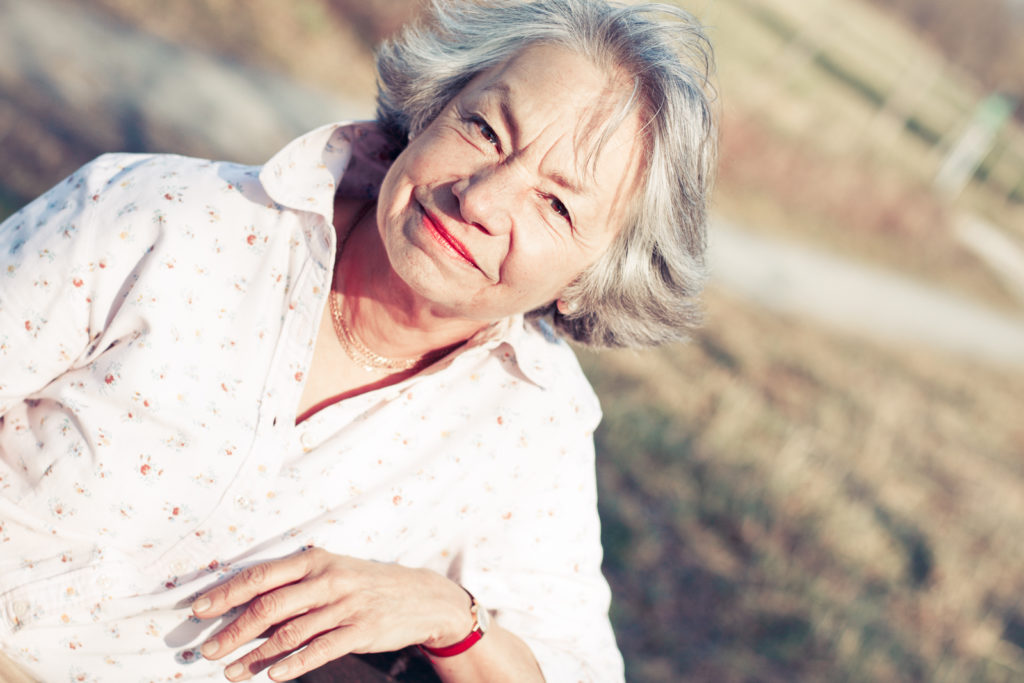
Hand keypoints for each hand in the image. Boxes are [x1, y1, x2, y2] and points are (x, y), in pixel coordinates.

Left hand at [192, 547, 472, 681]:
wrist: (421, 596)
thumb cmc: (366, 585)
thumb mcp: (333, 573)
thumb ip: (294, 586)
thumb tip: (245, 606)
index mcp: (315, 560)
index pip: (261, 576)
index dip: (227, 593)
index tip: (198, 610)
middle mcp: (328, 579)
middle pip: (269, 606)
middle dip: (233, 630)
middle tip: (208, 650)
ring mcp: (346, 605)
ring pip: (290, 633)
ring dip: (255, 655)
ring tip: (232, 671)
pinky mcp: (361, 630)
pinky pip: (320, 649)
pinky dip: (293, 664)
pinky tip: (273, 675)